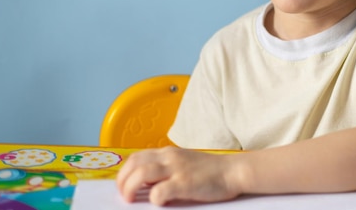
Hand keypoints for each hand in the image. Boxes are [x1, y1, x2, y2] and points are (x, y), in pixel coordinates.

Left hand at [116, 147, 242, 205]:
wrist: (233, 171)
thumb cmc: (209, 172)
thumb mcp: (184, 163)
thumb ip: (165, 169)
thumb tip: (144, 185)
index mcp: (167, 153)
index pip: (136, 157)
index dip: (124, 173)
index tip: (123, 186)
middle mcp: (169, 158)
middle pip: (134, 164)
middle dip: (122, 181)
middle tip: (124, 196)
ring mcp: (177, 170)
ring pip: (141, 174)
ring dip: (130, 189)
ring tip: (131, 200)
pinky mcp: (185, 183)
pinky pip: (159, 191)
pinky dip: (153, 199)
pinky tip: (158, 203)